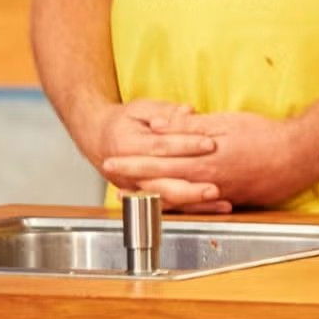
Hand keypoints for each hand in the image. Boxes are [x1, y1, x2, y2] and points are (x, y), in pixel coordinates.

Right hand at [87, 99, 224, 210]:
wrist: (98, 137)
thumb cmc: (123, 121)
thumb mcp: (140, 109)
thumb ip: (165, 111)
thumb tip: (187, 111)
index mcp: (128, 145)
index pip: (160, 146)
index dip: (185, 145)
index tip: (210, 143)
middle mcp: (129, 172)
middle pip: (163, 182)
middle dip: (191, 187)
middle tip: (216, 186)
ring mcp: (137, 187)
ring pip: (167, 199)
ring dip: (194, 202)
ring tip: (221, 200)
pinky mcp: (145, 197)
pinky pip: (172, 205)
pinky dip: (194, 209)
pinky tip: (217, 207)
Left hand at [105, 111, 318, 210]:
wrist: (300, 155)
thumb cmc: (265, 135)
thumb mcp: (224, 121)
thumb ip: (189, 125)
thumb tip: (158, 124)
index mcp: (200, 161)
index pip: (156, 162)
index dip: (131, 163)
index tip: (110, 163)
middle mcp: (205, 183)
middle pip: (160, 186)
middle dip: (136, 185)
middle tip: (114, 187)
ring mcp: (218, 196)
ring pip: (177, 200)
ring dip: (154, 199)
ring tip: (136, 197)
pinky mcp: (232, 201)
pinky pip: (199, 207)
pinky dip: (181, 205)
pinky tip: (176, 204)